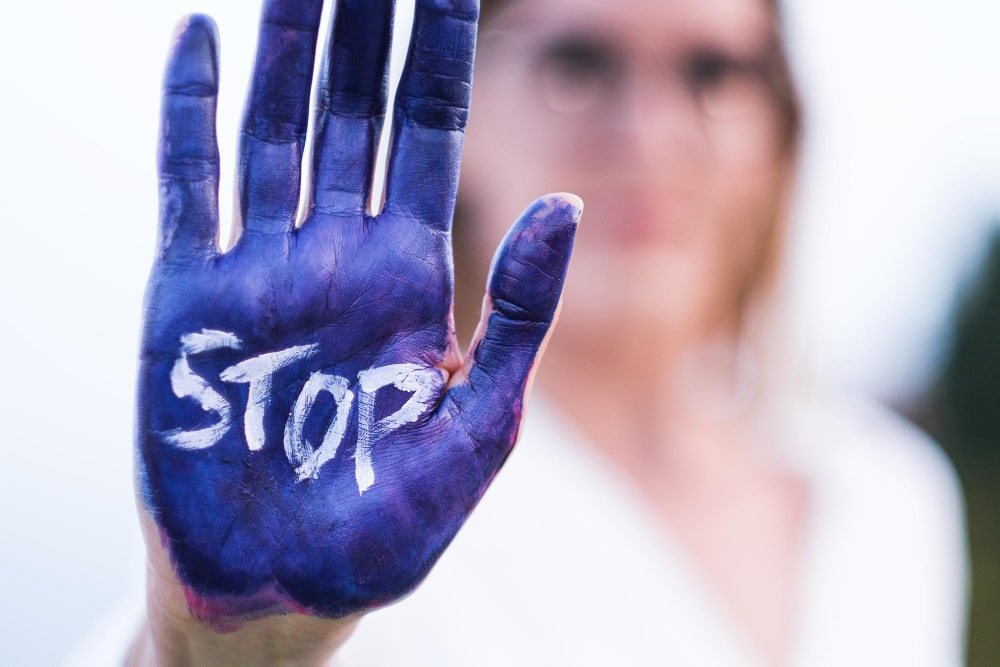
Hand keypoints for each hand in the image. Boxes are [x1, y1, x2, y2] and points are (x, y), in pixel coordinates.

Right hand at [137, 0, 579, 630]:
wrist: (286, 593)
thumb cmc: (391, 528)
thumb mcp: (481, 427)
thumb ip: (520, 316)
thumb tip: (564, 203)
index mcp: (411, 276)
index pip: (429, 131)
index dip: (437, 50)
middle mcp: (336, 253)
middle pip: (350, 109)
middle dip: (358, 23)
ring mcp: (260, 268)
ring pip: (272, 126)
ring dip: (281, 44)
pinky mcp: (188, 300)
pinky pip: (186, 185)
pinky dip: (186, 113)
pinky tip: (195, 40)